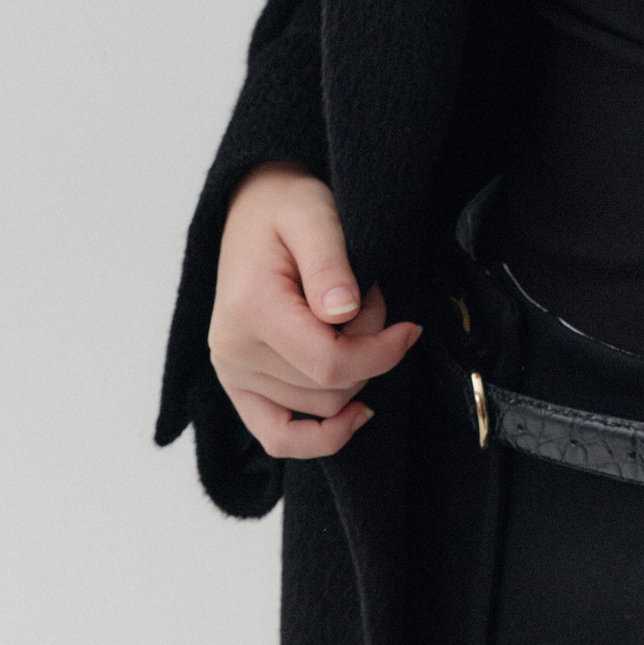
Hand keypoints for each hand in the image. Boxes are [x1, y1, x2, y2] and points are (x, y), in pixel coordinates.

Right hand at [208, 163, 422, 458]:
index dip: (382, 353)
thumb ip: (329, 263)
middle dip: (369, 349)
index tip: (411, 328)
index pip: (329, 363)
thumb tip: (344, 313)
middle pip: (330, 388)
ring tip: (349, 319)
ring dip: (352, 372)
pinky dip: (321, 435)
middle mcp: (233, 350)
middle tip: (369, 299)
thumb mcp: (315, 214)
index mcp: (251, 309)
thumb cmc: (288, 207)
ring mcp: (232, 373)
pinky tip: (356, 412)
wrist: (253, 207)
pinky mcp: (238, 386)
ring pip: (319, 408)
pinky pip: (279, 437)